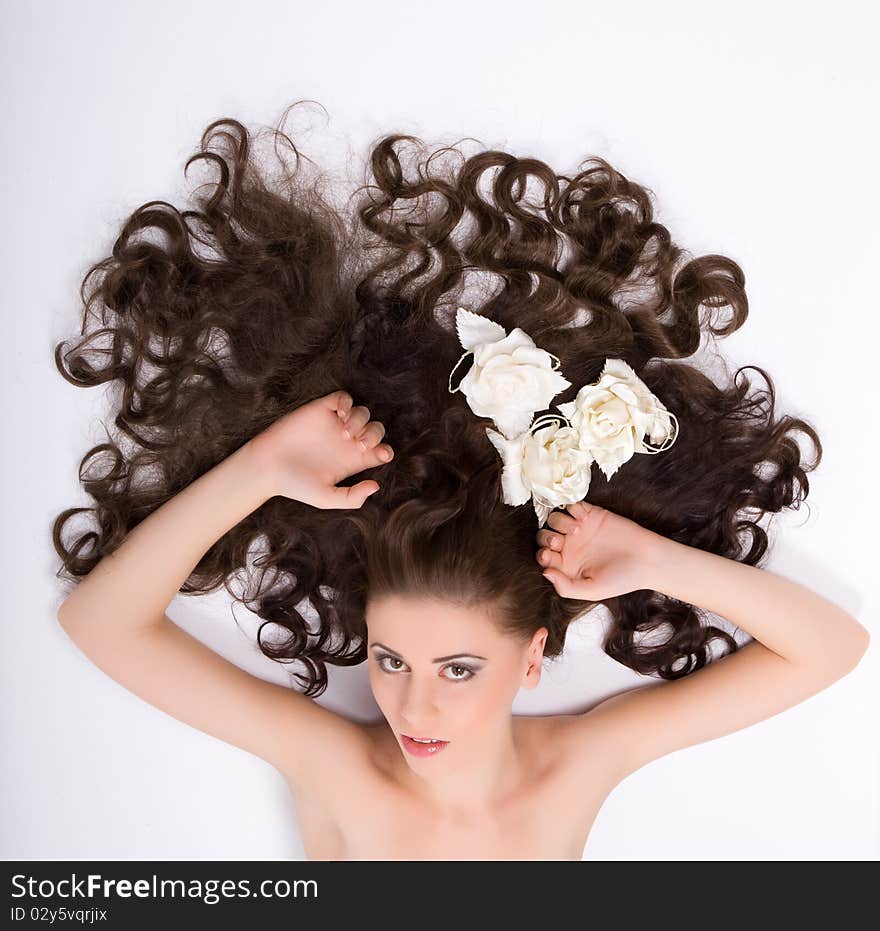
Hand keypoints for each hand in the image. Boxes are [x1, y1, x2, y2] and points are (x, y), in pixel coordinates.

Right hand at [249, 390, 394, 509]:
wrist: (268, 467)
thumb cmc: (296, 485)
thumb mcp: (326, 498)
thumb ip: (352, 497)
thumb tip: (376, 486)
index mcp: (353, 460)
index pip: (381, 450)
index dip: (386, 450)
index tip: (378, 455)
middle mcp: (347, 441)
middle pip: (376, 429)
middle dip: (375, 434)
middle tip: (360, 444)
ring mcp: (334, 424)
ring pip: (363, 412)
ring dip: (361, 421)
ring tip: (345, 434)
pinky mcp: (320, 409)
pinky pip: (343, 398)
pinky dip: (347, 403)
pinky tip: (341, 415)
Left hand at [535, 501, 659, 599]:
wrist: (647, 560)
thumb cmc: (621, 579)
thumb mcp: (592, 590)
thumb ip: (566, 587)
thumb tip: (545, 573)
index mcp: (567, 566)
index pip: (543, 557)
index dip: (542, 555)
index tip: (552, 556)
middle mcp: (570, 546)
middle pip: (544, 536)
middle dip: (545, 538)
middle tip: (558, 541)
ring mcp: (579, 529)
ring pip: (555, 519)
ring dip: (559, 523)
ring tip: (576, 530)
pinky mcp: (591, 514)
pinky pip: (572, 505)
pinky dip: (572, 508)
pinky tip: (583, 518)